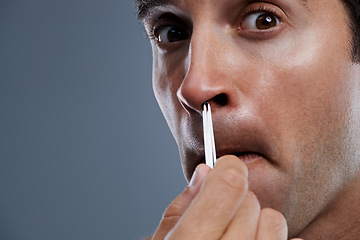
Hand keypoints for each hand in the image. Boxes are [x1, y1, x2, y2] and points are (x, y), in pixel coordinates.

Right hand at [151, 155, 302, 239]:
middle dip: (234, 203)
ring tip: (237, 238)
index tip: (225, 168)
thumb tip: (204, 174)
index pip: (227, 187)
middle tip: (219, 218)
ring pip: (275, 221)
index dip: (226, 169)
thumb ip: (179, 209)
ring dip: (256, 224)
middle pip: (250, 202)